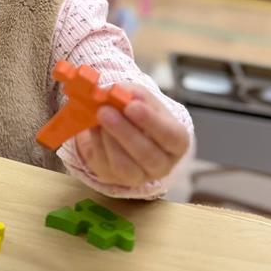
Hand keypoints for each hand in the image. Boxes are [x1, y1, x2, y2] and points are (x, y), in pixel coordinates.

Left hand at [73, 84, 189, 187]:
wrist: (123, 132)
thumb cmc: (140, 115)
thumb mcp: (143, 100)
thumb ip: (135, 93)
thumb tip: (123, 92)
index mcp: (177, 142)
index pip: (171, 136)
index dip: (152, 122)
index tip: (132, 105)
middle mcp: (162, 164)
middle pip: (147, 154)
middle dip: (124, 131)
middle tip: (105, 110)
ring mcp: (139, 176)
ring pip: (125, 165)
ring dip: (109, 138)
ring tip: (98, 116)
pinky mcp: (116, 178)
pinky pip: (106, 164)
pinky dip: (97, 144)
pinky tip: (94, 127)